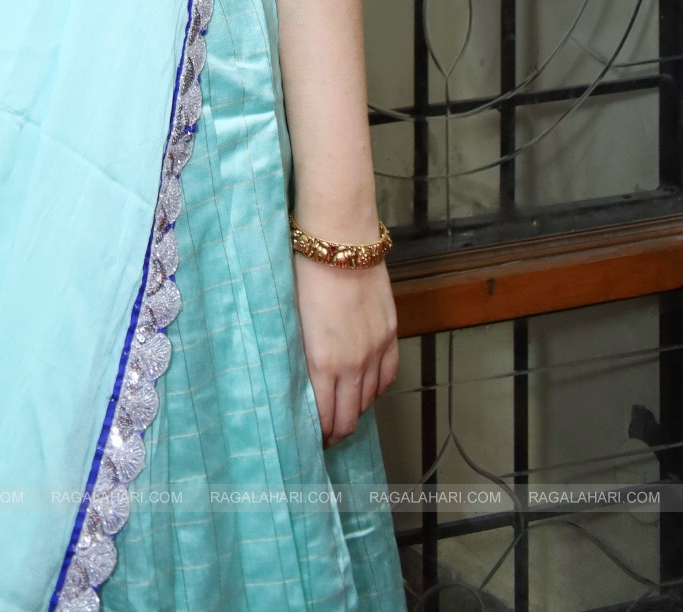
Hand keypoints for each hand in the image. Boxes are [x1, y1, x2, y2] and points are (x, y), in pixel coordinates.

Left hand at [291, 252, 398, 447]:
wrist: (340, 241)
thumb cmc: (305, 274)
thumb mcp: (292, 320)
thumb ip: (301, 355)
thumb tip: (301, 380)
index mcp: (322, 363)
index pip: (325, 417)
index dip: (320, 435)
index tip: (312, 440)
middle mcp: (352, 364)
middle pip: (350, 417)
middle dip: (337, 433)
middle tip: (327, 437)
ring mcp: (375, 350)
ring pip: (370, 399)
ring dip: (357, 410)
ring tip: (345, 412)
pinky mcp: (390, 333)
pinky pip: (388, 375)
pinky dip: (377, 388)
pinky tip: (367, 390)